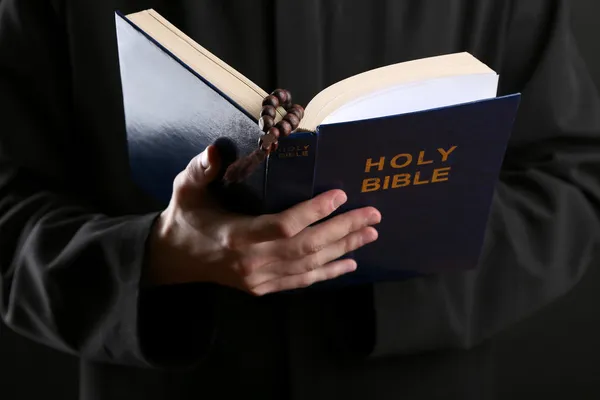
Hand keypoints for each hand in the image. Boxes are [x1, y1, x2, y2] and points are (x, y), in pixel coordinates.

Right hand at [147, 145, 380, 294]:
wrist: (174, 258)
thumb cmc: (185, 216)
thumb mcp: (186, 187)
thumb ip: (202, 168)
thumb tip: (217, 148)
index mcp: (236, 236)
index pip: (284, 225)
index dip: (315, 212)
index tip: (341, 195)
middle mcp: (252, 262)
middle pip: (307, 247)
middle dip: (343, 230)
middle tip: (373, 215)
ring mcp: (260, 279)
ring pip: (309, 265)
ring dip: (343, 250)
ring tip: (370, 234)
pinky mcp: (263, 287)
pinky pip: (302, 281)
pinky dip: (327, 272)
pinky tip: (349, 264)